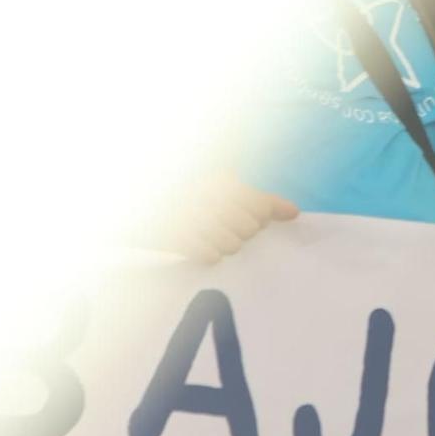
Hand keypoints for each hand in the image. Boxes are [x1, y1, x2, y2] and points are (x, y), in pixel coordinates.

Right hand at [145, 171, 298, 261]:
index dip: (256, 218)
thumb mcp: (226, 194)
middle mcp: (207, 194)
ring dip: (224, 245)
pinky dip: (208, 254)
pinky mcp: (176, 236)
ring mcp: (191, 215)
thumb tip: (294, 213)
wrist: (140, 212)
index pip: (261, 207)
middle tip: (220, 226)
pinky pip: (210, 255)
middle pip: (249, 229)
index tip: (240, 216)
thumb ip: (263, 202)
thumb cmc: (191, 203)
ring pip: (232, 244)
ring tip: (209, 235)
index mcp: (221, 180)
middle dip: (240, 233)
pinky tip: (199, 245)